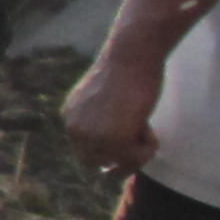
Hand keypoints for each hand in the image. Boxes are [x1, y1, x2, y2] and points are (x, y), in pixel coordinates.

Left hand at [62, 47, 163, 173]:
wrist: (131, 54)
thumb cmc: (125, 69)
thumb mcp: (103, 98)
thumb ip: (101, 120)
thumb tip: (112, 153)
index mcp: (71, 118)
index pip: (85, 151)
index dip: (109, 150)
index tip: (129, 138)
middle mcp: (75, 130)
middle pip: (97, 164)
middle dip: (122, 157)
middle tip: (141, 137)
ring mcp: (93, 137)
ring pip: (118, 165)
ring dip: (138, 153)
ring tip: (146, 126)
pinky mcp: (114, 140)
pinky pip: (135, 160)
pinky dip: (148, 149)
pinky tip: (148, 125)